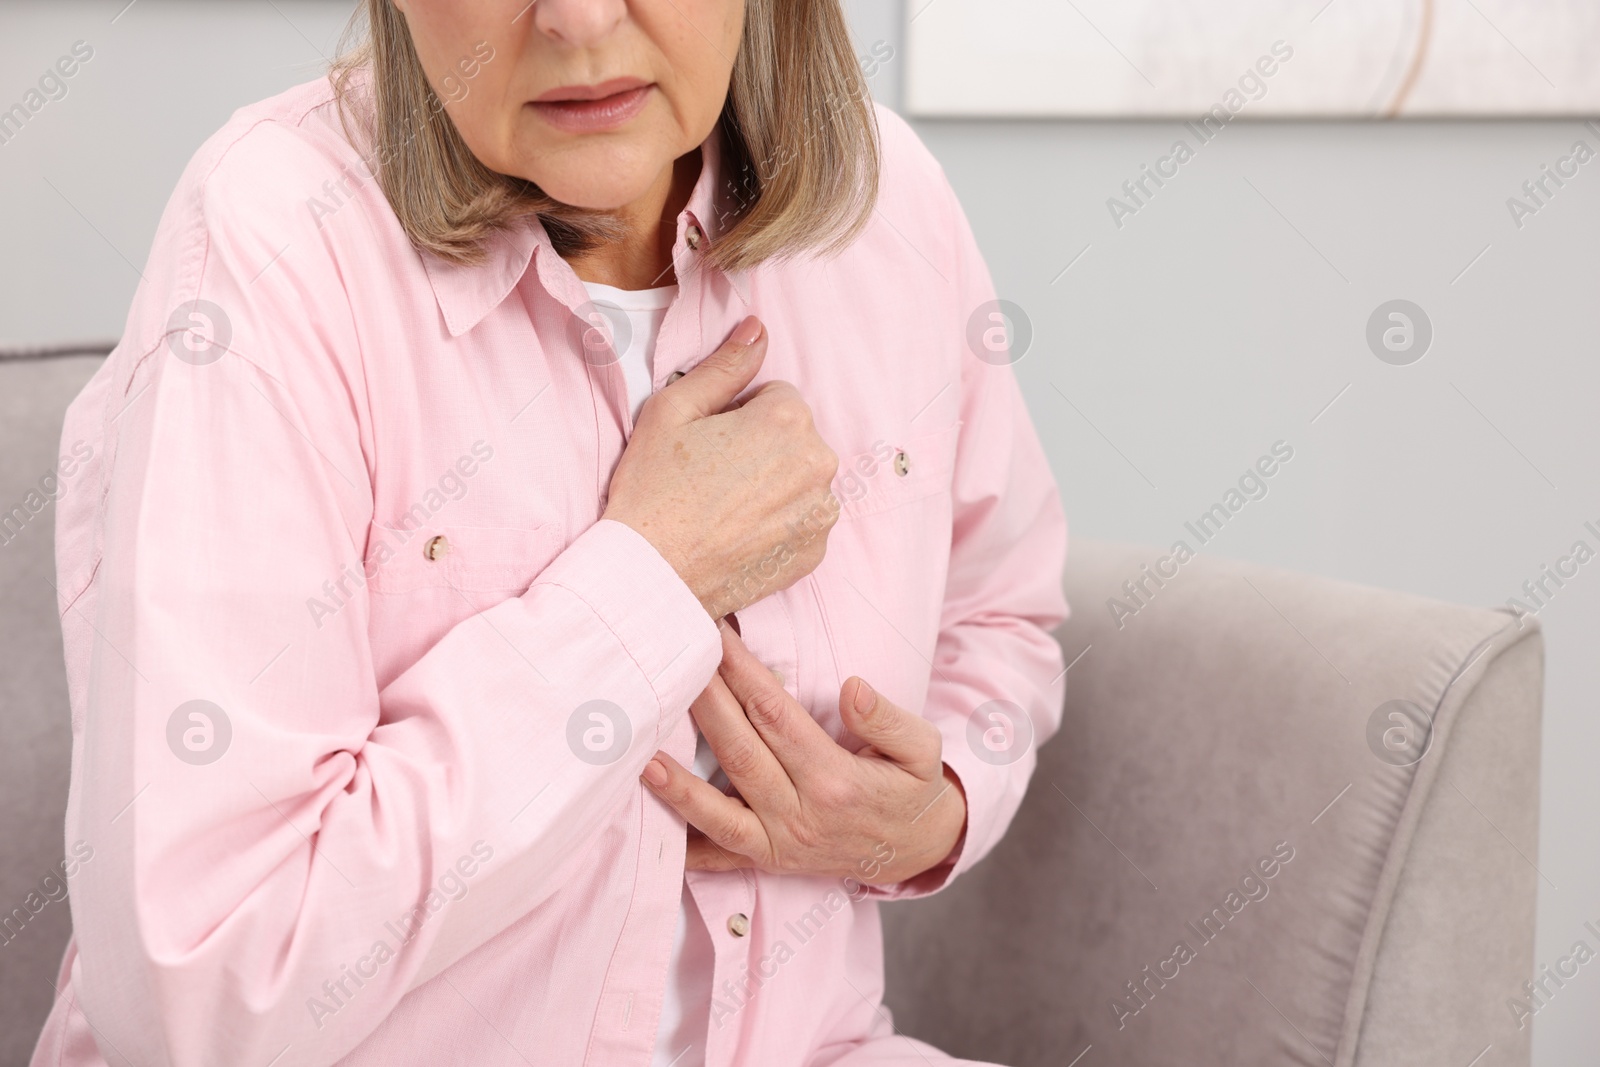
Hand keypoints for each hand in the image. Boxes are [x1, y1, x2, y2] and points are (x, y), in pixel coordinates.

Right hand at [602, 316, 839, 619]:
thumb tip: (758, 329)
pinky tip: (740, 534)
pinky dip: (779, 523)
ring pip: (801, 479)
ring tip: (724, 508)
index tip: (709, 444)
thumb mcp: (673, 410)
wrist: (652, 575)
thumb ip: (725, 366)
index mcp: (788, 418)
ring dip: (775, 485)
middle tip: (713, 476)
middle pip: (795, 437)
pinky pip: (803, 520)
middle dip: (762, 447)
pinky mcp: (816, 551)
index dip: (738, 416)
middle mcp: (819, 462)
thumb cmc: (653, 489)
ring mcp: (822, 511)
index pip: (777, 397)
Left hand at [640, 623, 967, 885]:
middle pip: (739, 751)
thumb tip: (853, 688)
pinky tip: (647, 823)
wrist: (920, 850)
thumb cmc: (914, 788)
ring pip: (718, 810)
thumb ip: (889, 721)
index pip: (775, 714)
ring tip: (640, 754)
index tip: (717, 633)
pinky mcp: (768, 861)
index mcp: (836, 778)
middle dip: (702, 703)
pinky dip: (683, 845)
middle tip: (670, 660)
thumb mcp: (923, 750)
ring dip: (677, 784)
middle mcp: (801, 814)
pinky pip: (719, 856)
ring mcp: (781, 844)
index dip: (742, 672)